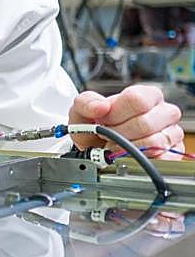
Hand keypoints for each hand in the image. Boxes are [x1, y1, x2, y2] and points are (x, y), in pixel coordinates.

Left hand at [68, 84, 183, 158]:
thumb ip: (86, 103)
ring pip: (154, 143)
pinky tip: (127, 157)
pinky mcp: (173, 154)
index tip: (103, 121)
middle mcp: (164, 113)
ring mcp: (171, 134)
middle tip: (106, 137)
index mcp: (147, 96)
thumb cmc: (96, 125)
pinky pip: (163, 159)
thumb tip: (100, 107)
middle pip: (145, 124)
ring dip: (127, 149)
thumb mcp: (83, 109)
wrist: (98, 146)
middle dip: (118, 134)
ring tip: (114, 146)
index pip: (137, 100)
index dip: (116, 114)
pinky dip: (140, 161)